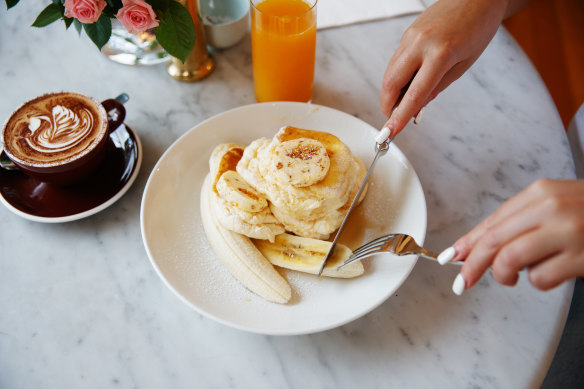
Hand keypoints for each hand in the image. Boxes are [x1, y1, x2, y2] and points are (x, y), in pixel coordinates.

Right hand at [380, 0, 510, 135]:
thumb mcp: (463, 65)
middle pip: (390, 83)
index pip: (414, 95)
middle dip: (388, 105)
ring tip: (405, 101)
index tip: (389, 133)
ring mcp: (410, 37)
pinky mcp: (407, 34)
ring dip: (392, 92)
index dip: (399, 118)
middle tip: (394, 119)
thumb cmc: (477, 28)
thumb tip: (416, 106)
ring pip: (390, 72)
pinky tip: (408, 83)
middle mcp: (420, 44)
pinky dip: (397, 76)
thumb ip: (437, 87)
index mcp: (440, 54)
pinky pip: (396, 61)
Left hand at [443, 179, 583, 293]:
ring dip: (504, 274)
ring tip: (513, 276)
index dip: (467, 242)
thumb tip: (473, 247)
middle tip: (462, 282)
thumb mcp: (552, 206)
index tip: (449, 257)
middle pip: (494, 240)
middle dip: (473, 264)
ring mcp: (567, 232)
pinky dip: (539, 281)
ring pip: (510, 259)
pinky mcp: (581, 256)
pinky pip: (541, 278)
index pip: (492, 221)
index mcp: (539, 193)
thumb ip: (516, 222)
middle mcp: (551, 208)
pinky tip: (554, 272)